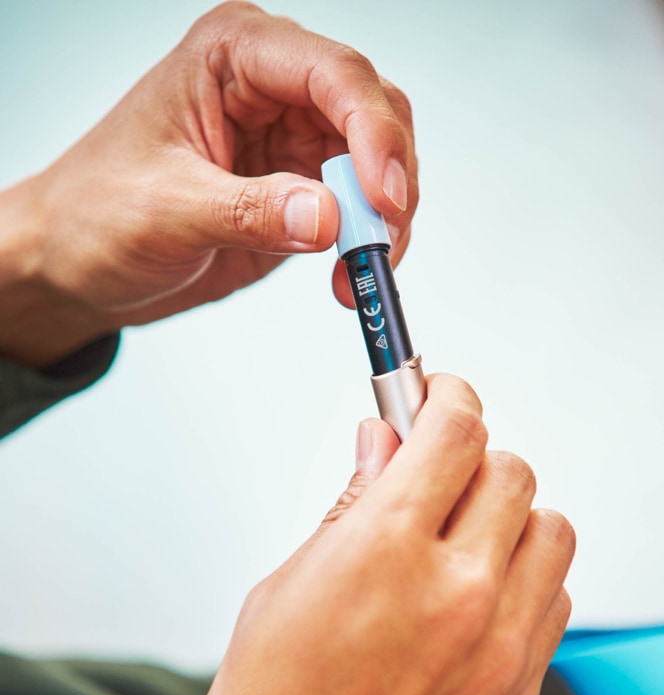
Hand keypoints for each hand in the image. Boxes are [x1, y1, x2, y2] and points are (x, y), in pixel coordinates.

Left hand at [0, 1, 416, 366]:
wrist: (76, 264)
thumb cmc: (95, 213)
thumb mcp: (165, 210)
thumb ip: (250, 211)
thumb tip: (329, 218)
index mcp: (233, 57)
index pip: (334, 73)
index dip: (373, 134)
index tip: (384, 199)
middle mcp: (271, 88)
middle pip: (372, 114)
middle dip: (389, 181)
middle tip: (380, 243)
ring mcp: (288, 140)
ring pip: (378, 164)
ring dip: (383, 221)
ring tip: (358, 271)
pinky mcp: (297, 189)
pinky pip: (357, 209)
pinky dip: (366, 245)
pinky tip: (344, 277)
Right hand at [148, 374, 574, 694]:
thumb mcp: (281, 594)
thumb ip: (345, 509)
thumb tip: (377, 448)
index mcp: (383, 554)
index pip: (452, 430)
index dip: (446, 392)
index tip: (436, 390)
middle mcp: (457, 594)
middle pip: (511, 470)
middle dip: (472, 453)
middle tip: (435, 468)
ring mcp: (501, 649)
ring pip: (550, 530)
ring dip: (509, 514)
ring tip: (461, 533)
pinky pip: (555, 599)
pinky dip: (527, 577)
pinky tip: (480, 595)